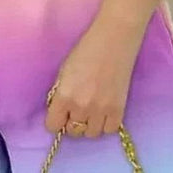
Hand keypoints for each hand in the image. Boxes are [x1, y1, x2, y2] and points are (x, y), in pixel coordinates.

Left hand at [44, 11, 147, 138]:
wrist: (114, 40)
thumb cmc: (86, 49)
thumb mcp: (64, 69)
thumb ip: (61, 92)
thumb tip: (60, 108)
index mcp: (64, 95)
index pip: (53, 125)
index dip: (55, 120)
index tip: (59, 113)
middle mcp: (81, 107)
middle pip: (73, 131)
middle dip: (72, 120)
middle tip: (76, 107)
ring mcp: (101, 111)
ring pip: (91, 133)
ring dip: (89, 123)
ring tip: (91, 108)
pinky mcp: (119, 110)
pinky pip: (109, 130)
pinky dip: (105, 123)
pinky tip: (104, 111)